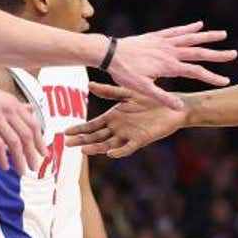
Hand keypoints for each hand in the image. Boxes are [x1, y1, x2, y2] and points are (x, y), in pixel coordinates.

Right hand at [0, 74, 44, 171]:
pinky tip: (5, 166)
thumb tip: (31, 108)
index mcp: (12, 102)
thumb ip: (15, 104)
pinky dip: (3, 158)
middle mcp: (7, 108)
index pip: (33, 123)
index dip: (40, 140)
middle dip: (32, 153)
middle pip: (27, 134)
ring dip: (20, 159)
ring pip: (14, 142)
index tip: (43, 153)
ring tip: (22, 171)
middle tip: (35, 167)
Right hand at [64, 83, 186, 157]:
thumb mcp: (127, 92)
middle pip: (96, 137)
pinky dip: (119, 151)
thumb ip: (109, 91)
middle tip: (67, 145)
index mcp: (113, 117)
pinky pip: (128, 148)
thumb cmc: (151, 98)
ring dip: (96, 148)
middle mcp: (118, 128)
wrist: (172, 106)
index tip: (65, 133)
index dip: (80, 129)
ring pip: (108, 144)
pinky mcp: (140, 140)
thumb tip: (89, 85)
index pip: (92, 125)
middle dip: (82, 140)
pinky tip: (110, 153)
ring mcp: (128, 135)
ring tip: (84, 150)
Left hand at [108, 21, 234, 109]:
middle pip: (198, 52)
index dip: (212, 77)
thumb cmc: (124, 73)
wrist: (108, 53)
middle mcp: (170, 51)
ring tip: (223, 34)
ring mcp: (164, 42)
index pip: (196, 72)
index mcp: (169, 66)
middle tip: (234, 54)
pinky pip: (176, 30)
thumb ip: (162, 97)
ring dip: (207, 36)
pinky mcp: (157, 36)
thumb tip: (180, 108)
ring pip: (190, 38)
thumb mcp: (142, 89)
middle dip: (217, 54)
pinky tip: (198, 24)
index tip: (226, 81)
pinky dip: (188, 28)